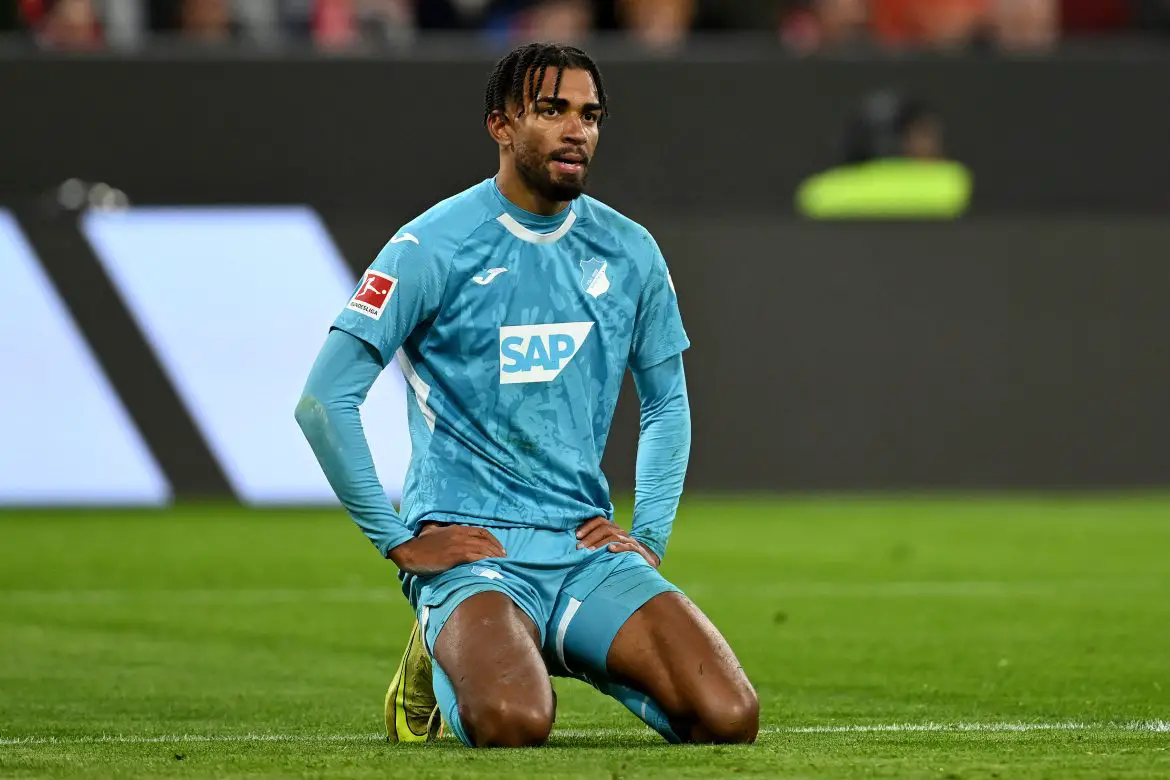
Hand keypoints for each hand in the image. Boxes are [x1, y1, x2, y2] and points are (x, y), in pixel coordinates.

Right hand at [388, 523, 505, 576]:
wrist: (409, 551)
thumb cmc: (419, 544)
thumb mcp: (431, 531)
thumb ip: (439, 529)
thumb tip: (440, 530)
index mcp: (456, 528)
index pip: (481, 531)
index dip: (493, 539)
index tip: (499, 548)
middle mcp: (460, 534)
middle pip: (485, 540)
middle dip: (496, 548)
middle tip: (504, 556)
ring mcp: (458, 544)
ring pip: (482, 548)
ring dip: (494, 555)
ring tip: (501, 563)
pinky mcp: (455, 555)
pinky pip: (475, 557)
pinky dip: (485, 560)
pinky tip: (490, 565)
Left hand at [575, 517, 659, 567]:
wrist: (645, 559)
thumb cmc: (621, 552)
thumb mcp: (609, 544)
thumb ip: (597, 541)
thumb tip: (577, 543)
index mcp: (613, 528)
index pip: (600, 521)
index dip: (588, 526)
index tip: (577, 535)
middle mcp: (621, 531)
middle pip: (605, 529)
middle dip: (590, 537)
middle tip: (579, 547)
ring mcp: (629, 540)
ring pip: (614, 537)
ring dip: (600, 543)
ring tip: (590, 551)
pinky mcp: (637, 550)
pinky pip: (628, 546)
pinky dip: (619, 547)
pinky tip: (610, 549)